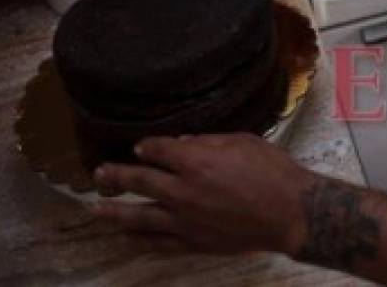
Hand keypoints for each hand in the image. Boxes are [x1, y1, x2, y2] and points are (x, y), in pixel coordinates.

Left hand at [94, 134, 313, 255]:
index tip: (140, 147)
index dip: (146, 147)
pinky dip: (140, 240)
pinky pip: (158, 243)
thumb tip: (182, 144)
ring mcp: (185, 220)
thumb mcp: (242, 142)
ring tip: (96, 210)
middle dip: (116, 176)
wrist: (290, 212)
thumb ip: (208, 142)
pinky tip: (127, 237)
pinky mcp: (193, 243)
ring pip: (139, 217)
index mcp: (195, 161)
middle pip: (139, 182)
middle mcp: (182, 191)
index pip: (157, 151)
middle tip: (99, 174)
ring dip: (114, 212)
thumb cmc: (272, 170)